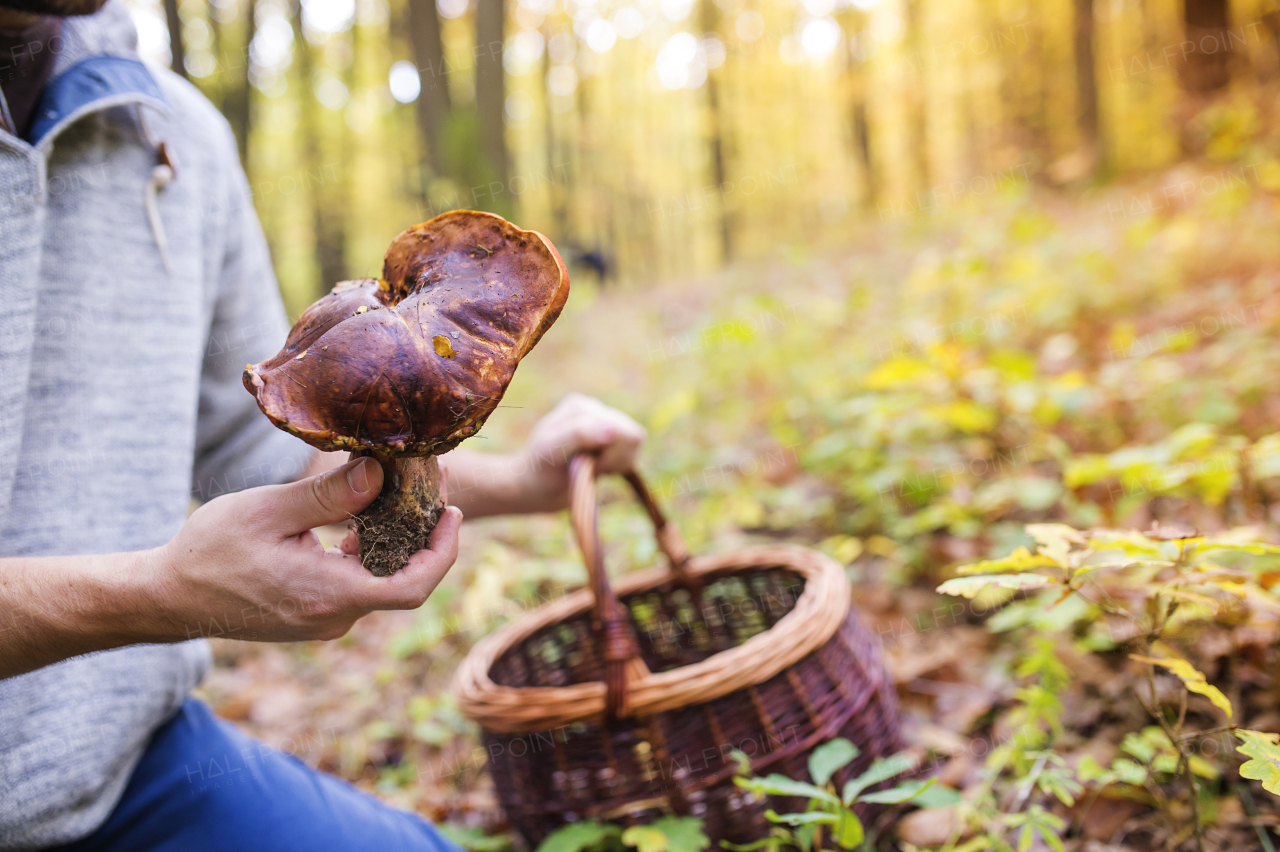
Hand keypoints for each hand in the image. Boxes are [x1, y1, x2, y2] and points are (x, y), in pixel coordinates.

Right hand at [151, 457, 461, 641]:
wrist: (168, 598)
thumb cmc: (209, 552)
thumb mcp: (269, 510)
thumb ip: (328, 494)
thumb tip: (379, 472)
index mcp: (328, 595)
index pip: (412, 587)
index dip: (443, 551)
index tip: (453, 512)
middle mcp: (334, 617)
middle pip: (403, 579)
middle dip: (424, 534)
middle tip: (431, 486)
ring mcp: (325, 620)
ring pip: (381, 581)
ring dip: (397, 541)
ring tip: (401, 491)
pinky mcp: (315, 613)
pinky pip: (358, 584)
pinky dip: (370, 551)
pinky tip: (363, 517)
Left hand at [518, 393, 646, 509]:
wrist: (536, 486)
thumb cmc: (540, 468)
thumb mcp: (552, 450)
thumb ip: (580, 434)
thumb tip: (612, 428)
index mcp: (580, 407)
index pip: (619, 430)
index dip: (608, 456)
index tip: (583, 466)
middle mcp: (595, 409)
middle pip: (633, 435)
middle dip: (614, 459)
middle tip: (588, 468)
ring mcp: (604, 423)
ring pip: (636, 443)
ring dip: (617, 463)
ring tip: (591, 468)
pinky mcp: (612, 438)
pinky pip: (633, 452)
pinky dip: (619, 466)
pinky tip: (599, 468)